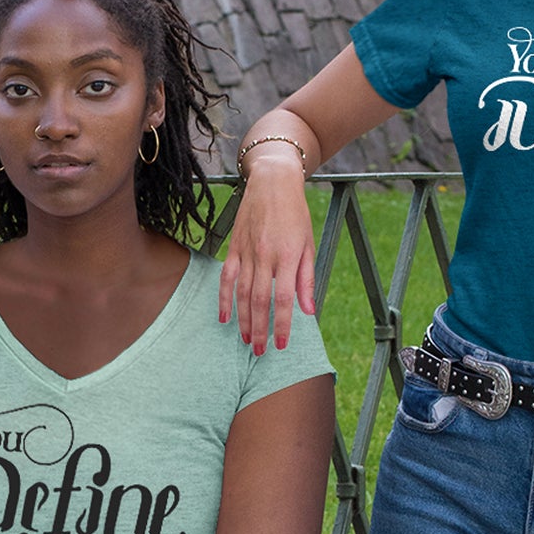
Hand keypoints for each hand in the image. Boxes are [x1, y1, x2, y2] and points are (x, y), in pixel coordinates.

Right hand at [217, 155, 314, 353]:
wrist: (273, 182)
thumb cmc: (296, 214)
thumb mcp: (309, 244)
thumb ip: (307, 279)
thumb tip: (308, 311)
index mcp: (289, 256)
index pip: (284, 298)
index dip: (282, 324)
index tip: (282, 344)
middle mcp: (266, 256)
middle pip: (260, 301)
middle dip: (259, 329)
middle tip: (259, 351)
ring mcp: (247, 251)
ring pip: (242, 293)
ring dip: (243, 320)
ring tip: (245, 340)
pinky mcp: (234, 247)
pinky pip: (227, 277)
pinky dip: (224, 298)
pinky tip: (225, 317)